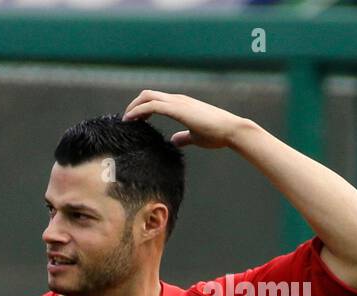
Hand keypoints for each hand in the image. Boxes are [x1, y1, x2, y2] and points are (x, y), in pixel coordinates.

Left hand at [122, 90, 253, 149]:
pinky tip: (130, 120)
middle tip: (126, 121)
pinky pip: (153, 105)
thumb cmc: (217, 134)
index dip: (142, 108)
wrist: (231, 130)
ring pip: (148, 97)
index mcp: (181, 104)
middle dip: (134, 105)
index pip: (156, 99)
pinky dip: (138, 111)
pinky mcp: (178, 109)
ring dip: (133, 107)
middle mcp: (178, 100)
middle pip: (148, 94)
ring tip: (126, 121)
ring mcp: (178, 103)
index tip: (134, 121)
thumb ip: (184, 137)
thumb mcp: (195, 136)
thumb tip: (175, 140)